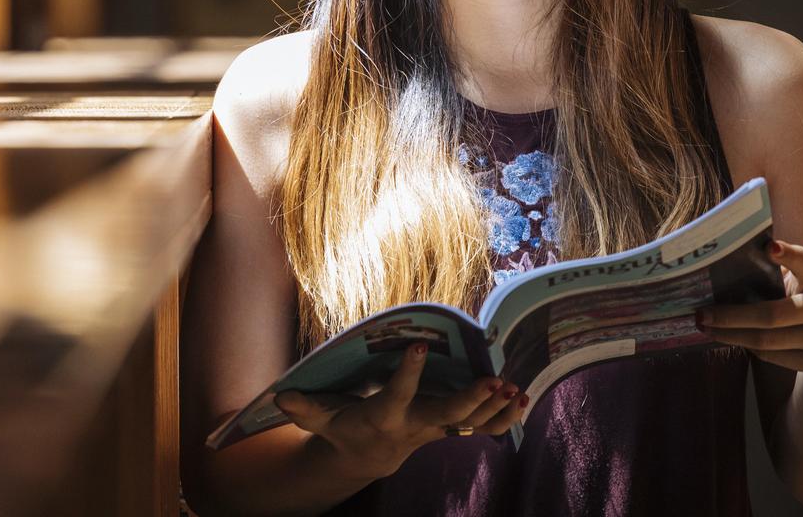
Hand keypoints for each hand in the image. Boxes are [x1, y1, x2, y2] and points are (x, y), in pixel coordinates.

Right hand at [272, 342, 527, 480]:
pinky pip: (483, 428)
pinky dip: (504, 417)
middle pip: (447, 417)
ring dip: (496, 408)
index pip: (396, 396)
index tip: (417, 346)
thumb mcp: (319, 419)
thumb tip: (280, 396)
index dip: (407, 374)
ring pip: (472, 424)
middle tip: (493, 380)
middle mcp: (415, 426)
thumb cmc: (342, 428)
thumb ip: (304, 407)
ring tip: (515, 388)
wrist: (367, 457)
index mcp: (383, 418)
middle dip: (471, 400)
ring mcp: (437, 430)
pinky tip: (522, 399)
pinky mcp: (450, 429)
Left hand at [696, 239, 802, 372]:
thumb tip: (730, 254)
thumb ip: (782, 263)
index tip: (769, 247)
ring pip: (766, 340)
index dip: (789, 256)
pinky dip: (748, 346)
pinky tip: (732, 338)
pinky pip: (771, 356)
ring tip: (706, 328)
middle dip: (731, 316)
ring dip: (730, 335)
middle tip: (701, 314)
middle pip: (771, 315)